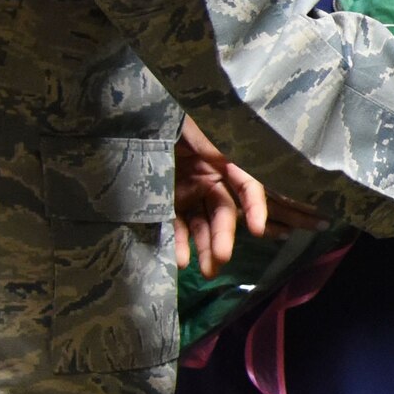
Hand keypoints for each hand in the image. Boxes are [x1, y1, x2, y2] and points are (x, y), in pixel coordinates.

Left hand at [172, 116, 326, 274]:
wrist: (137, 123)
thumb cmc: (169, 121)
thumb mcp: (193, 129)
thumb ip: (210, 147)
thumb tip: (225, 163)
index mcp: (222, 161)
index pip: (247, 186)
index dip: (255, 207)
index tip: (257, 230)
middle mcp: (209, 181)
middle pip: (223, 214)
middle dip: (224, 238)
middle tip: (221, 259)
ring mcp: (189, 194)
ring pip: (202, 226)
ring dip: (206, 249)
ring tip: (206, 271)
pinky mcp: (168, 205)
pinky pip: (176, 227)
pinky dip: (179, 244)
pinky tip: (180, 260)